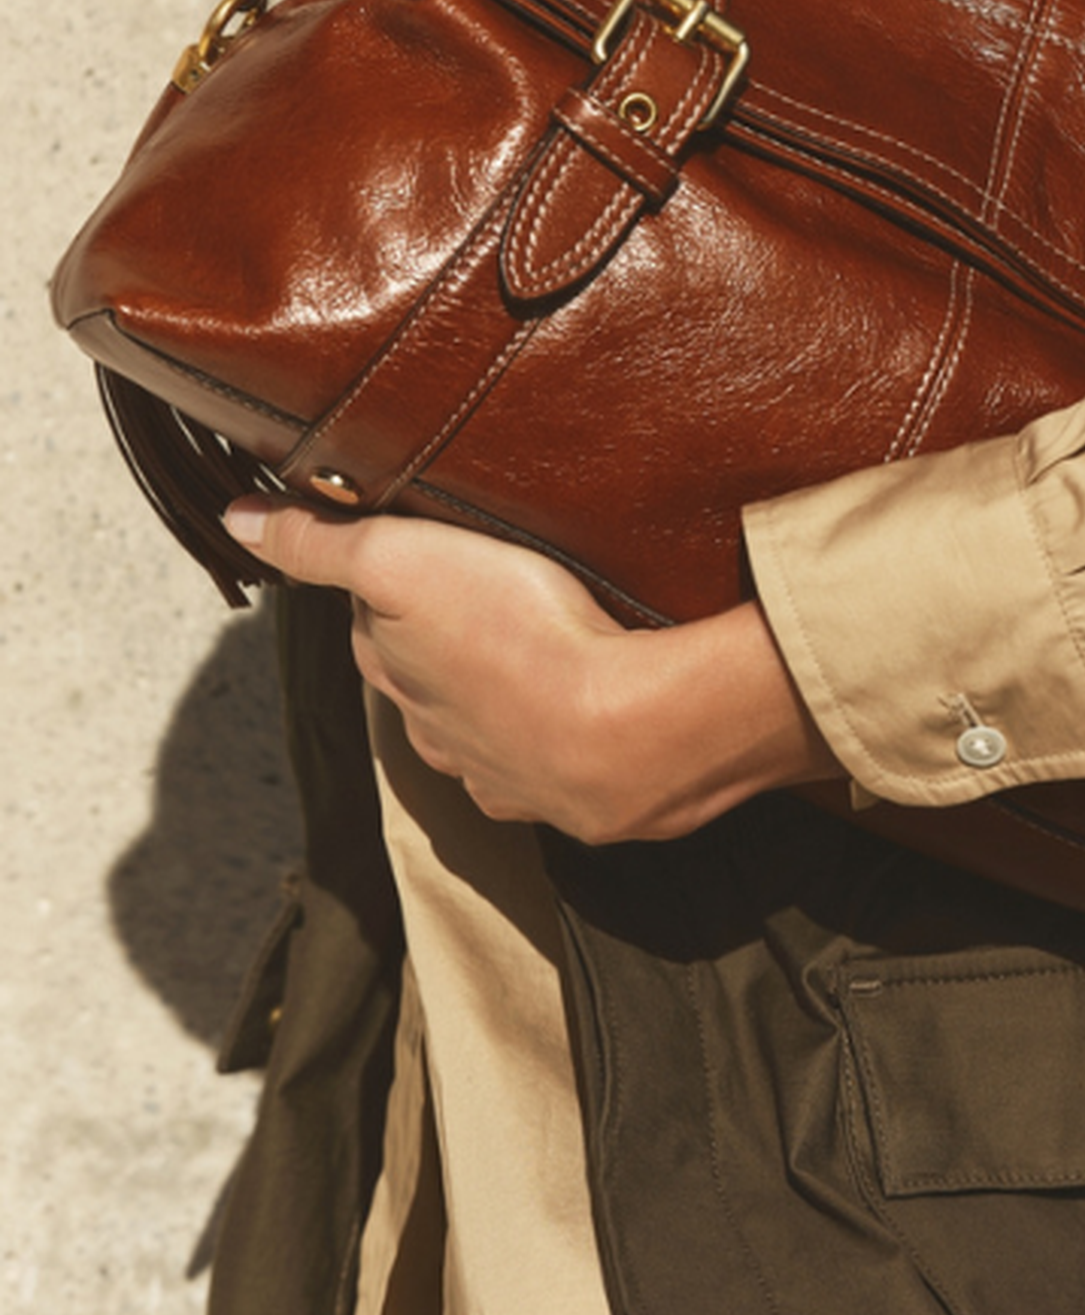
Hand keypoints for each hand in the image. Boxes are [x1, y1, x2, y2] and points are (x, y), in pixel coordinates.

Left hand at [221, 500, 840, 843]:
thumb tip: (234, 520)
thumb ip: (318, 542)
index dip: (393, 580)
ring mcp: (501, 771)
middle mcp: (435, 734)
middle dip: (446, 645)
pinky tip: (580, 709)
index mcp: (394, 674)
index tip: (422, 547)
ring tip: (541, 651)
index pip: (370, 623)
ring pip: (483, 727)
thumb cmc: (511, 633)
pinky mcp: (565, 794)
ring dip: (500, 696)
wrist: (620, 733)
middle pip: (426, 679)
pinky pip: (546, 762)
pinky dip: (554, 736)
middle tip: (490, 592)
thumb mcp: (399, 558)